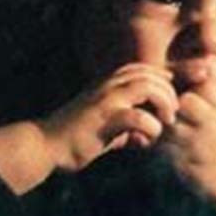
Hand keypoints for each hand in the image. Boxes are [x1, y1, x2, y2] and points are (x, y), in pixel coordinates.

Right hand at [37, 63, 178, 172]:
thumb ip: (127, 128)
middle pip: (151, 75)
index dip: (162, 80)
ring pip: (147, 87)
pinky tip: (145, 140)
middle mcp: (108, 86)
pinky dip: (150, 128)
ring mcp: (105, 100)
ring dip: (163, 103)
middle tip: (170, 115)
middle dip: (168, 93)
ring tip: (165, 121)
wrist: (45, 146)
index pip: (143, 69)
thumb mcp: (107, 127)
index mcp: (108, 83)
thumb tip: (144, 139)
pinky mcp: (104, 119)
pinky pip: (137, 117)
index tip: (169, 100)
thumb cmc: (76, 137)